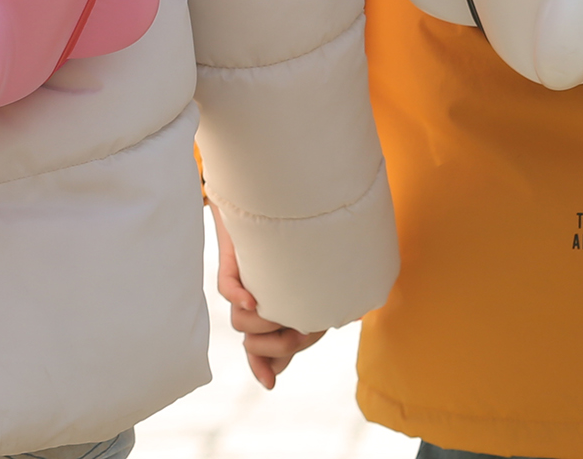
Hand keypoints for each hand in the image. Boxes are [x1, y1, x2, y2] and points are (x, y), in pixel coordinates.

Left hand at [210, 202, 325, 388]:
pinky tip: (251, 300)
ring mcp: (246, 285)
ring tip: (275, 310)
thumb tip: (355, 323)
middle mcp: (261, 301)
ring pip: (240, 322)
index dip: (266, 367)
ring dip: (258, 324)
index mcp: (282, 311)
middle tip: (294, 333)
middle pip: (254, 344)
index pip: (268, 352)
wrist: (280, 201)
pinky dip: (238, 297)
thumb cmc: (309, 240)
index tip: (270, 380)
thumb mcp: (323, 280)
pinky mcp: (233, 265)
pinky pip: (227, 288)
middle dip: (272, 348)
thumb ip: (333, 304)